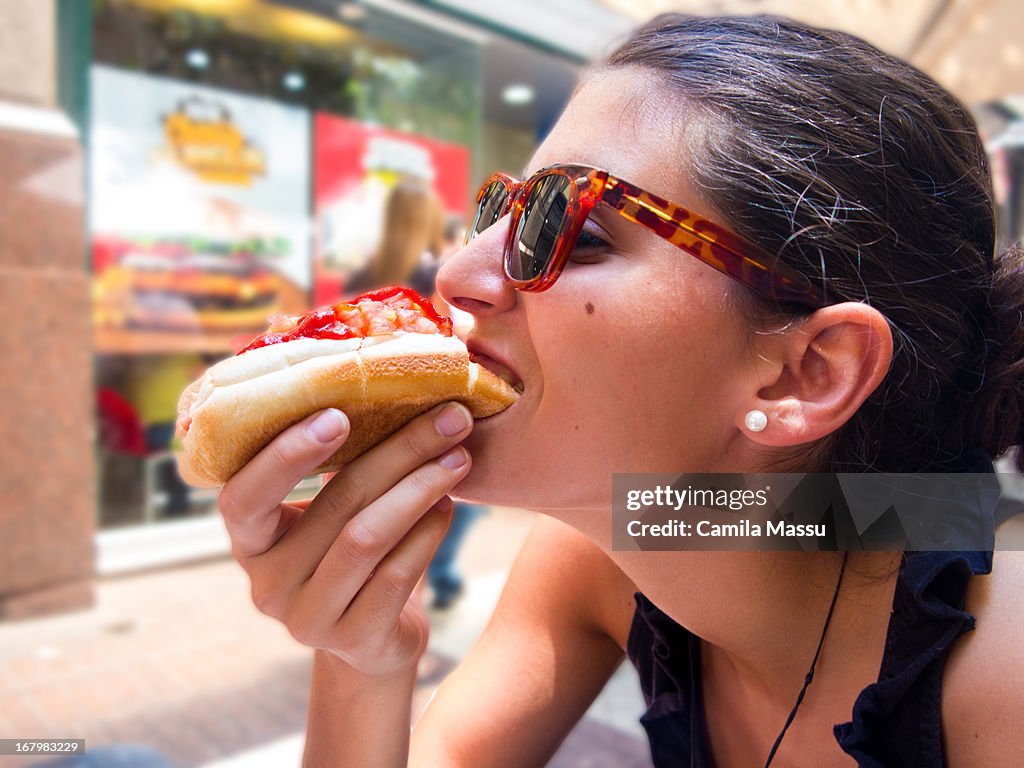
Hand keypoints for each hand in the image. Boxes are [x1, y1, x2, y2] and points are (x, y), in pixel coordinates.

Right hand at [218, 402, 473, 676]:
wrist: (372, 638)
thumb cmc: (349, 551)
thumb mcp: (331, 512)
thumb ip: (340, 465)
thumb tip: (399, 386)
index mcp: (251, 540)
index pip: (243, 496)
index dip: (286, 454)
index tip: (338, 414)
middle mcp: (266, 584)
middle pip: (335, 504)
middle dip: (399, 452)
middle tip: (450, 418)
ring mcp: (306, 619)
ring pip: (366, 538)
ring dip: (420, 489)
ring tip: (459, 458)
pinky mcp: (354, 641)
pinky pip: (395, 576)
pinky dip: (428, 534)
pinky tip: (448, 507)